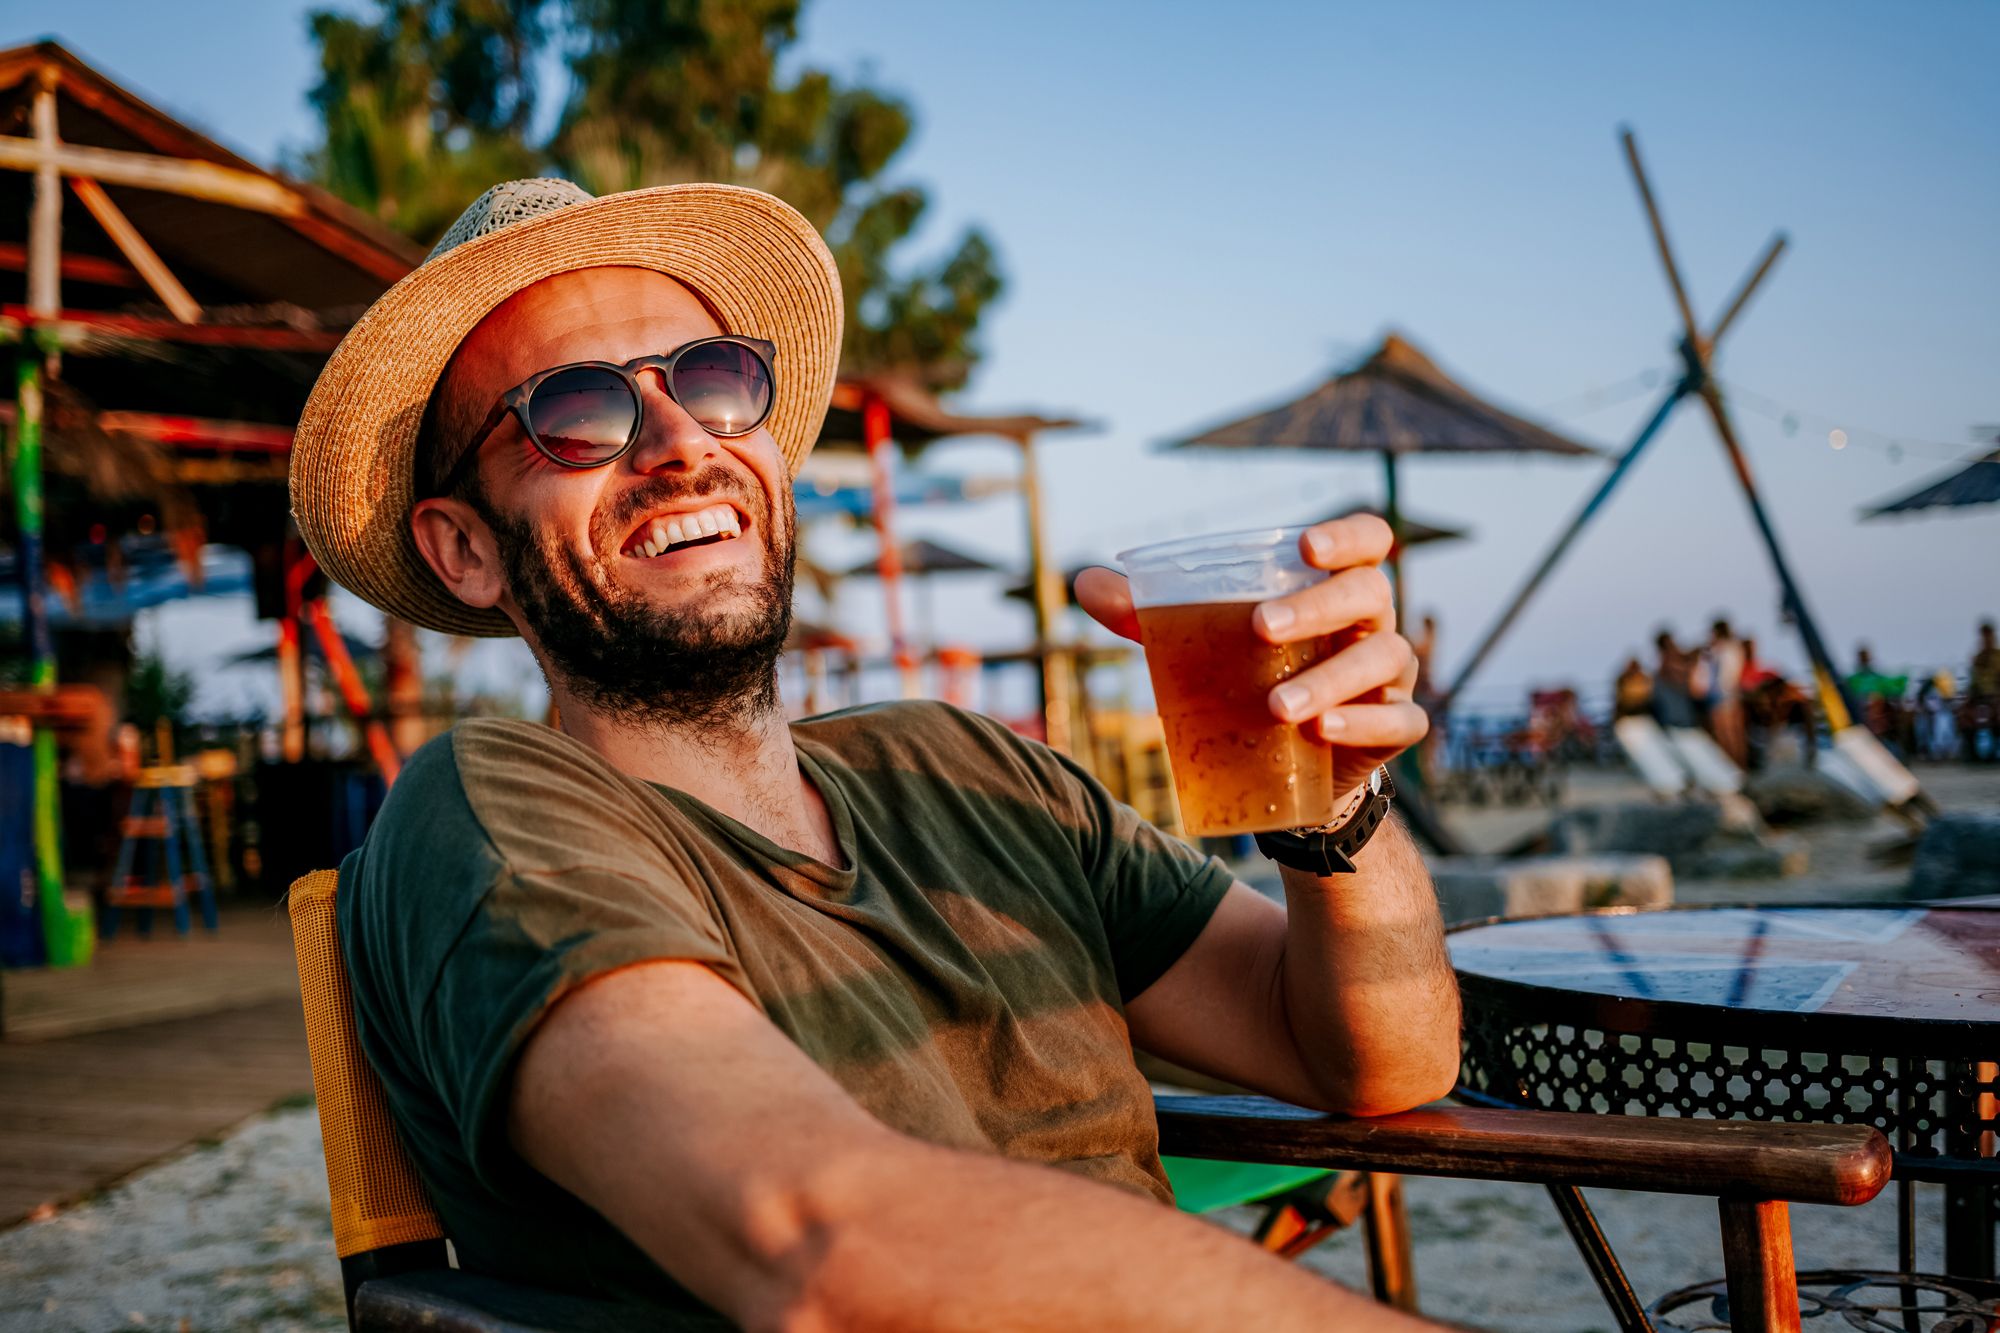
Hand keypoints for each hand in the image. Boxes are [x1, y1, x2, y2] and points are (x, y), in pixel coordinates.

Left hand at [1075, 515, 1426, 795]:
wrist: (1291, 770)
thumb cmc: (1250, 681)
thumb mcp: (1202, 645)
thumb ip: (1152, 613)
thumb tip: (1083, 582)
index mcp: (1334, 585)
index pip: (1366, 539)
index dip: (1346, 535)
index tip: (1305, 546)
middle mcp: (1373, 621)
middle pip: (1369, 594)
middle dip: (1317, 607)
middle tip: (1261, 628)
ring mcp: (1391, 674)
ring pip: (1382, 660)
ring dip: (1330, 680)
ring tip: (1279, 706)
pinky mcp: (1397, 725)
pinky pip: (1399, 720)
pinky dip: (1363, 724)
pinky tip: (1323, 732)